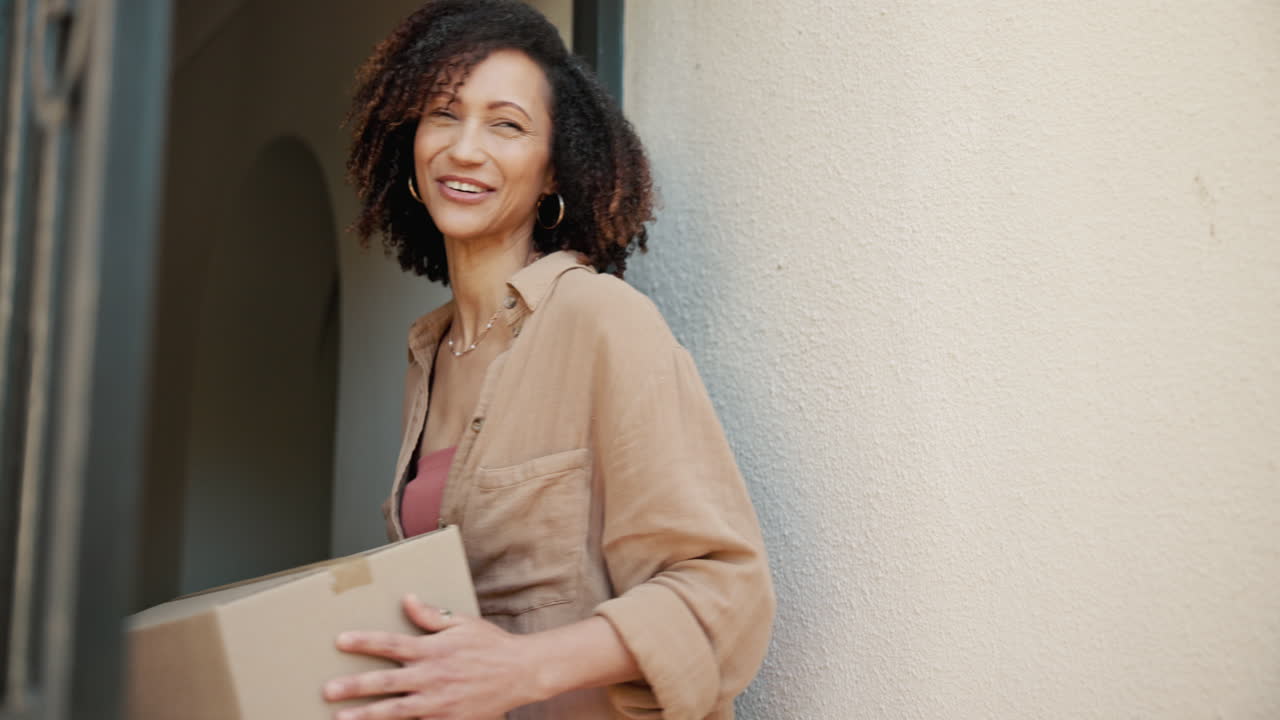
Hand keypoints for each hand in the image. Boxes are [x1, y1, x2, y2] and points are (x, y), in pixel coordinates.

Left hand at [323, 594, 541, 719]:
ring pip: (396, 711)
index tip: (340, 641)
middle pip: (386, 681)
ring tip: (341, 718)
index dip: (365, 641)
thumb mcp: (462, 623)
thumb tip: (407, 600)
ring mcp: (439, 702)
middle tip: (328, 690)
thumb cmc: (491, 645)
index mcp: (433, 649)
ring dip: (367, 715)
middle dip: (355, 686)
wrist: (522, 673)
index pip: (392, 644)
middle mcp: (432, 676)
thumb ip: (431, 616)